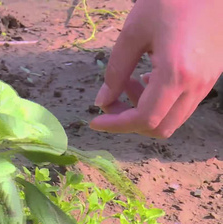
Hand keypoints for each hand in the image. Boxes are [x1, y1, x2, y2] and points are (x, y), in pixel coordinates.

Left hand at [90, 0, 222, 138]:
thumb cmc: (170, 1)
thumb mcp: (133, 33)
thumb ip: (115, 71)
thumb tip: (102, 101)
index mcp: (176, 75)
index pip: (144, 119)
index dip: (116, 125)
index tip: (95, 121)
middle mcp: (197, 85)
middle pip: (161, 128)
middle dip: (130, 121)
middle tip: (112, 100)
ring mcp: (208, 83)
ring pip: (173, 119)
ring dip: (145, 111)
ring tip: (130, 83)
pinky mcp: (212, 76)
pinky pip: (184, 105)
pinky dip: (161, 103)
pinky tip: (148, 78)